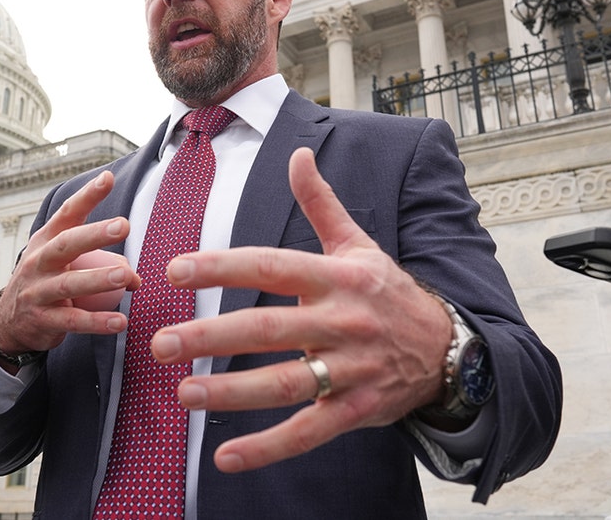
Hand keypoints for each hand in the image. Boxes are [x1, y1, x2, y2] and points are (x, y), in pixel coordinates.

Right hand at [0, 171, 140, 364]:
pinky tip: (119, 321)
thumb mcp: (63, 262)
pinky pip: (72, 320)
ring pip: (69, 283)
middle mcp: (39, 261)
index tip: (107, 178)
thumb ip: (100, 262)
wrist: (10, 320)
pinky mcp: (43, 319)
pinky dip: (96, 322)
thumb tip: (135, 276)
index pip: (67, 213)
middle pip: (66, 244)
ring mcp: (38, 291)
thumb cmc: (47, 280)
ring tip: (127, 276)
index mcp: (47, 240)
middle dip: (94, 234)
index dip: (87, 196)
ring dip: (99, 279)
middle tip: (124, 225)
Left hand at [150, 147, 451, 472]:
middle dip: (211, 336)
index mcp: (337, 277)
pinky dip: (267, 449)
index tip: (175, 270)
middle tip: (161, 343)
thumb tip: (298, 152)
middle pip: (268, 328)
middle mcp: (343, 322)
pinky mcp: (356, 411)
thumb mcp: (359, 246)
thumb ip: (321, 202)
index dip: (222, 266)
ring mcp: (350, 369)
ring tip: (183, 394)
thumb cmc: (389, 294)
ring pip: (285, 383)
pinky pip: (308, 432)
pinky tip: (225, 458)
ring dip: (230, 393)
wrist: (448, 349)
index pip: (272, 265)